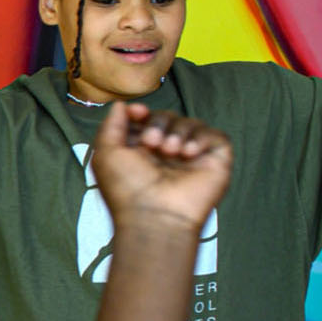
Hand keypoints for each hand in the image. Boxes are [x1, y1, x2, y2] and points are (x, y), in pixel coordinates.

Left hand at [92, 103, 231, 233]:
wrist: (154, 216)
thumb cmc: (127, 190)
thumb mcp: (106, 154)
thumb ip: (111, 125)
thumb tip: (121, 105)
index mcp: (141, 152)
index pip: (147, 120)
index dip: (143, 113)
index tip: (138, 113)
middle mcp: (166, 154)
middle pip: (167, 117)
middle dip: (157, 124)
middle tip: (151, 144)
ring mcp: (191, 158)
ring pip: (190, 123)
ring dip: (177, 133)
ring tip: (169, 153)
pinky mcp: (215, 161)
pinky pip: (214, 135)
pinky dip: (200, 139)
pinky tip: (188, 154)